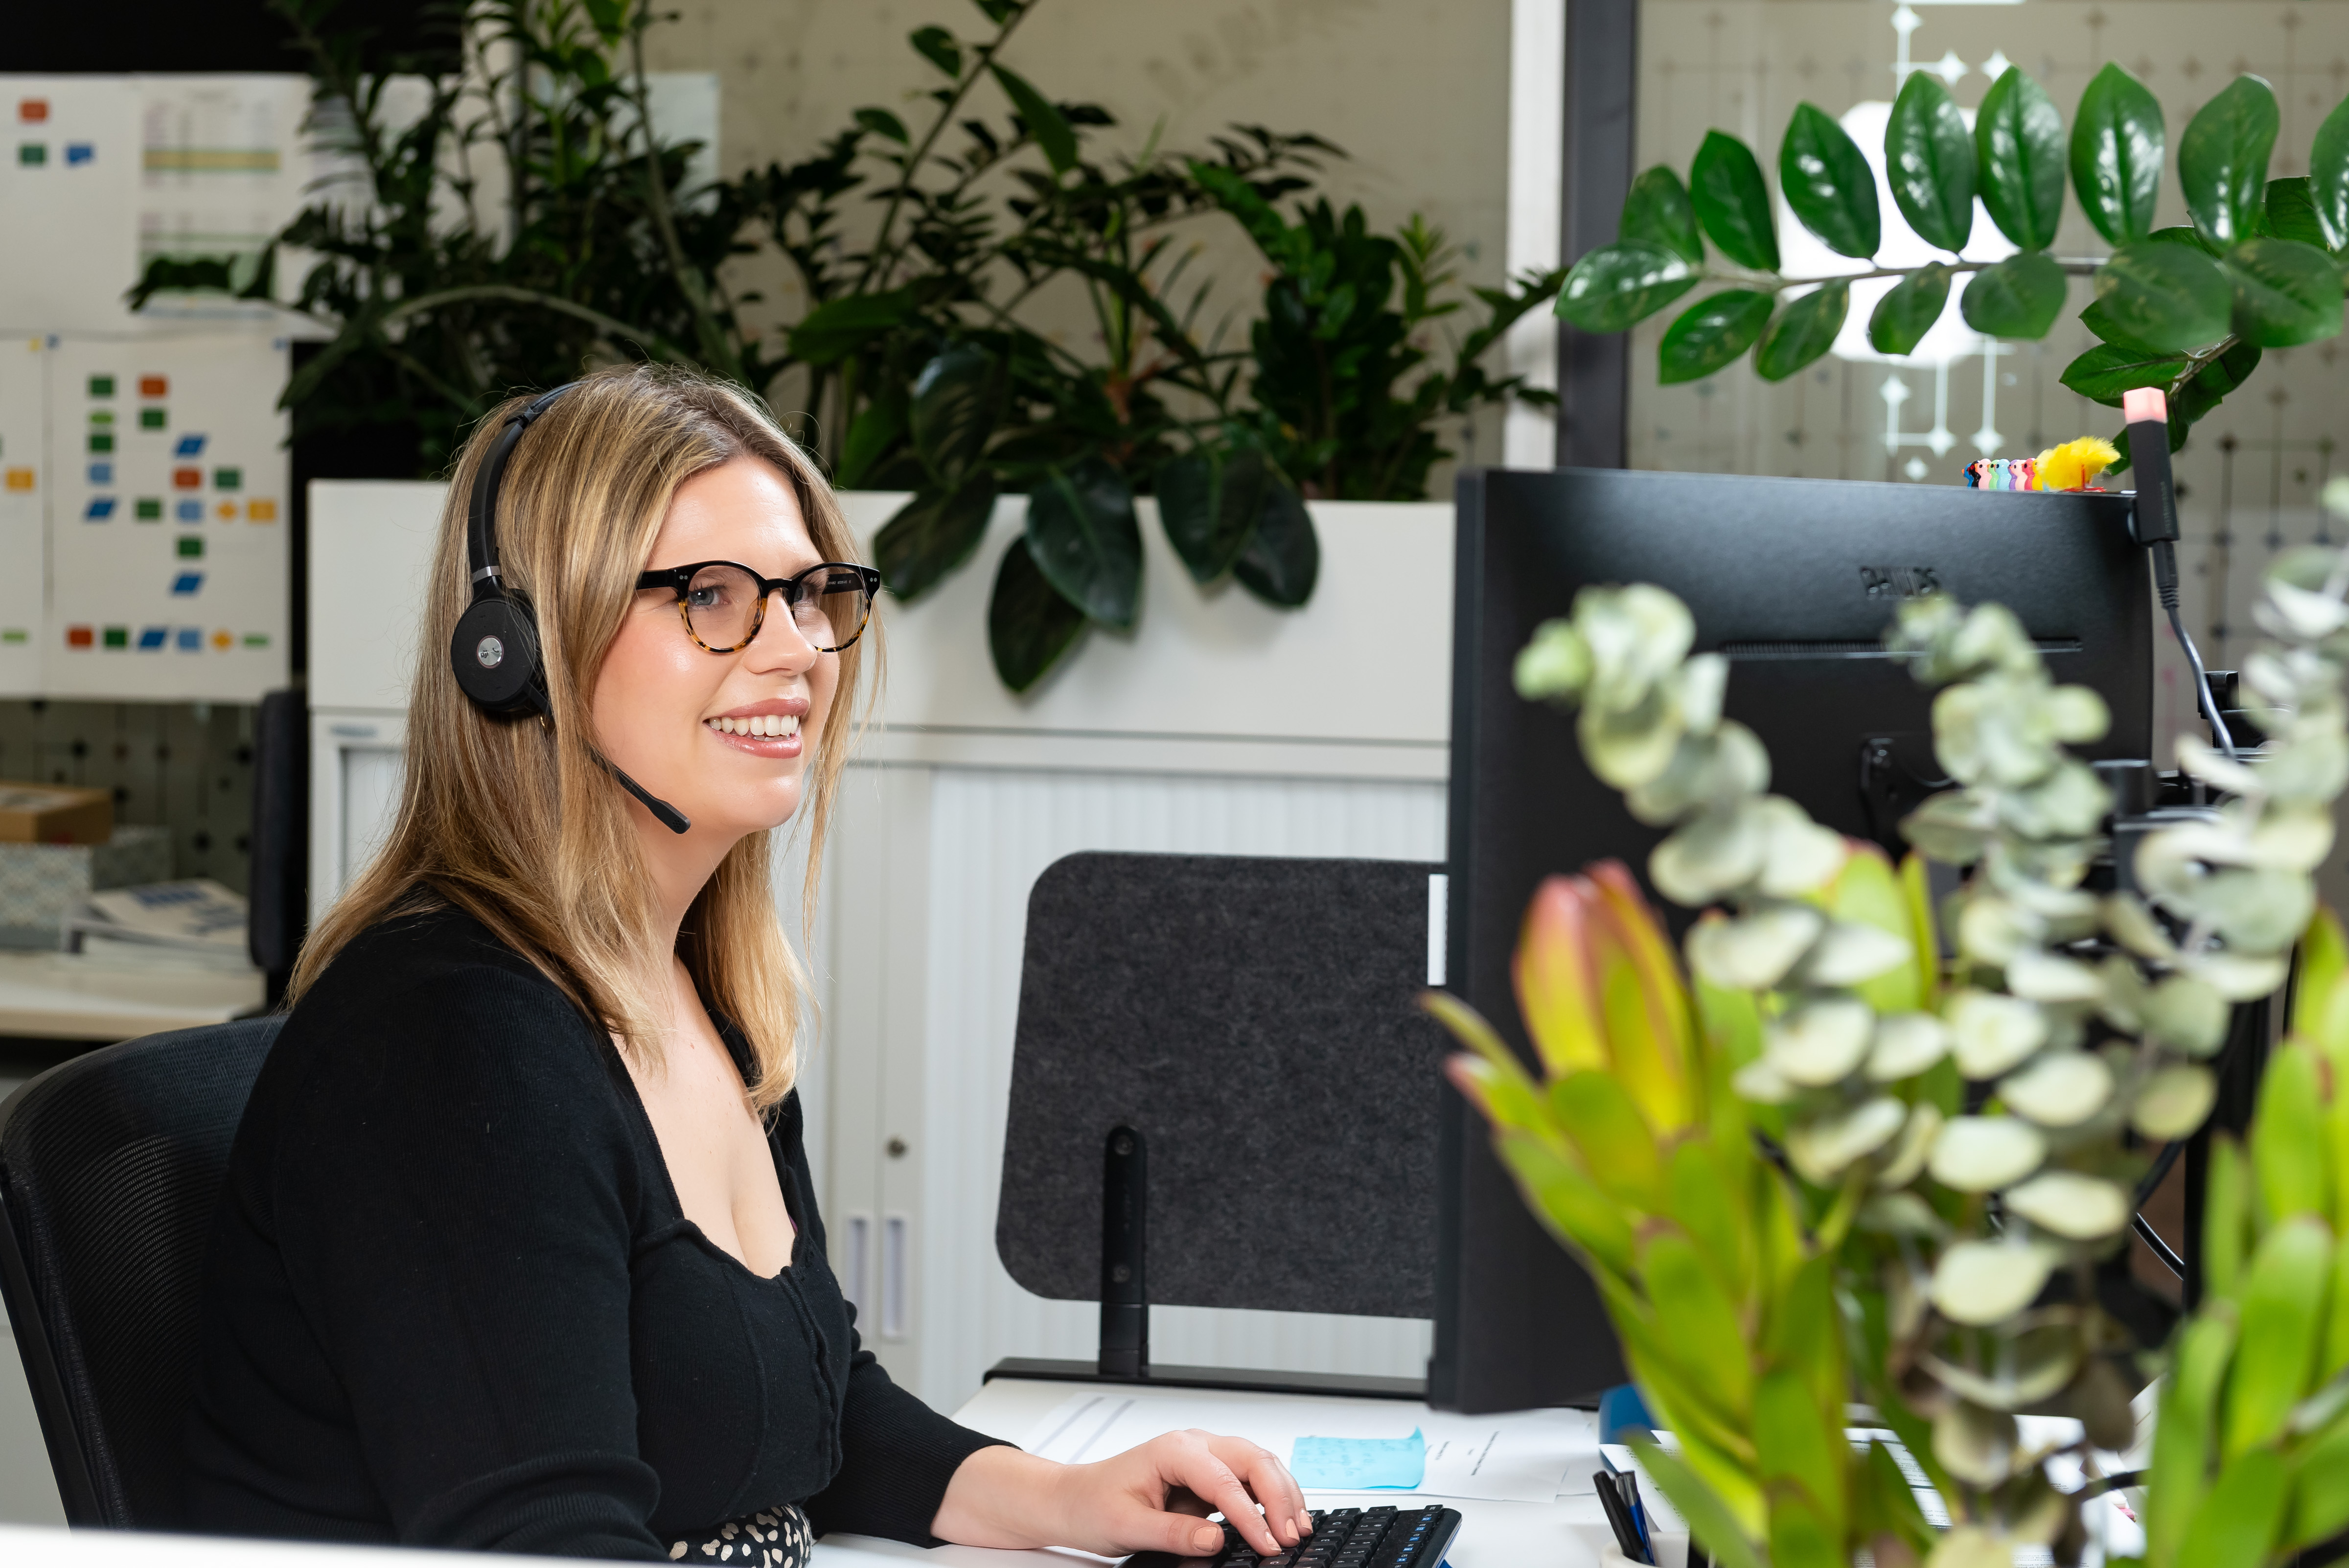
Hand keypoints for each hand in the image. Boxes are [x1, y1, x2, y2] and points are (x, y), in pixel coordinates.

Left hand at [932, 1430, 1311, 1557]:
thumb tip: (1215, 1540)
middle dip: (1278, 1497)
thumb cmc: (1092, 1504)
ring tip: (1297, 1529)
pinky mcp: (1208, 1475)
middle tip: (1291, 1537)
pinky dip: (1271, 1496)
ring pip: (1258, 1464)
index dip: (1250, 1516)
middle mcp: (1193, 1445)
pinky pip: (1249, 1479)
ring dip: (1282, 1493)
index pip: (1223, 1480)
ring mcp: (1204, 1457)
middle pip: (1253, 1459)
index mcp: (1173, 1450)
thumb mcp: (1127, 1526)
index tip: (1266, 1545)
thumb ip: (1173, 1533)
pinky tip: (1282, 1519)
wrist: (1073, 1500)